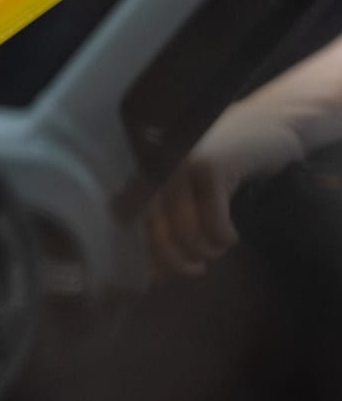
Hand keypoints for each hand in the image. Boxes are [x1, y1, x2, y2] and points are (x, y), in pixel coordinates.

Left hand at [146, 99, 303, 277]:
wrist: (269, 122)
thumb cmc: (226, 161)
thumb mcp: (191, 186)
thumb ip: (170, 217)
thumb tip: (154, 273)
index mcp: (148, 172)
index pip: (131, 221)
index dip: (142, 253)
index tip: (158, 278)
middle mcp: (158, 168)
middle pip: (156, 232)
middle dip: (175, 261)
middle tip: (195, 271)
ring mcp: (183, 166)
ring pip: (186, 231)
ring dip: (205, 251)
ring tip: (217, 248)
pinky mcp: (212, 168)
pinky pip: (214, 223)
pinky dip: (223, 238)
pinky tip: (232, 236)